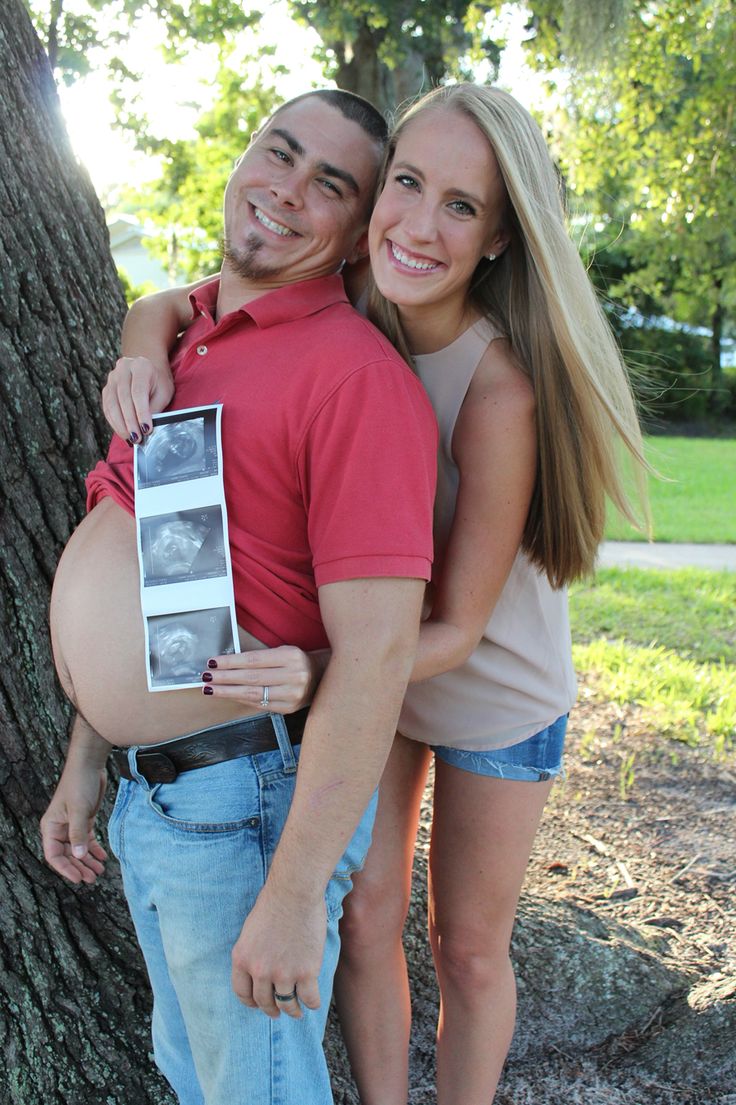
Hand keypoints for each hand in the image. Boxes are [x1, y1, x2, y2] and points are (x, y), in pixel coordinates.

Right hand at [40, 761, 107, 884]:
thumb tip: (79, 857)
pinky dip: (94, 849)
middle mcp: (59, 828)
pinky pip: (87, 839)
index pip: (54, 856)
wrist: (89, 765)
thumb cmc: (79, 784)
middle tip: (93, 878)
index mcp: (51, 827)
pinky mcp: (84, 819)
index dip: (66, 869)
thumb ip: (78, 834)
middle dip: (79, 867)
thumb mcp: (79, 811)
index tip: (79, 878)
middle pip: (67, 855)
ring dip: (88, 860)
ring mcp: (72, 824)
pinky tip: (103, 857)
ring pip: (78, 849)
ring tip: (100, 871)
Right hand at [101, 355, 173, 442]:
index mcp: (140, 366)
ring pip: (112, 404)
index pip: (138, 392)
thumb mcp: (164, 392)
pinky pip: (107, 408)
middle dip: (130, 422)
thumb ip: (155, 407)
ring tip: (130, 438)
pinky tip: (122, 432)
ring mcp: (112, 378)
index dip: (141, 413)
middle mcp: (123, 369)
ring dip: (120, 424)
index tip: (146, 429)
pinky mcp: (106, 389)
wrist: (148, 370)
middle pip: (124, 398)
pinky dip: (114, 422)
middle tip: (137, 438)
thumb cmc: (158, 382)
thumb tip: (145, 428)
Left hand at [202, 646, 323, 712]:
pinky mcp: (290, 709)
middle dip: (225, 678)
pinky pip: (260, 705)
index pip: (254, 660)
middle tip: (206, 677)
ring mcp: (293, 695)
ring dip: (228, 692)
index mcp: (291, 656)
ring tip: (211, 689)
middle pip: (252, 678)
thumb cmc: (296, 661)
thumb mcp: (283, 651)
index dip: (231, 662)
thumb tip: (226, 664)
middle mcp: (294, 676)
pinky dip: (241, 700)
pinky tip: (229, 695)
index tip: (212, 662)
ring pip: (253, 694)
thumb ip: (259, 658)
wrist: (322, 677)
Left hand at [231, 887, 326, 1019]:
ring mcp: (283, 974)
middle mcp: (259, 971)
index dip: (250, 1002)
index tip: (257, 1005)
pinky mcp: (306, 972)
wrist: (294, 893)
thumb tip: (259, 969)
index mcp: (241, 959)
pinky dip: (312, 1003)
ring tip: (296, 1012)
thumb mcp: (251, 931)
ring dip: (292, 1011)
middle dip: (271, 1010)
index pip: (242, 993)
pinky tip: (314, 1003)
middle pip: (264, 1002)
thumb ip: (253, 953)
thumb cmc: (274, 903)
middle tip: (277, 1012)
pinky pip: (309, 998)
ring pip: (287, 1005)